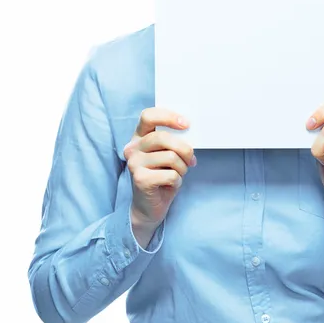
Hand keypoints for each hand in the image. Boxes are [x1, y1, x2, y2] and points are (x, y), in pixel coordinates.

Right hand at [123, 107, 195, 228]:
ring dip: (182, 168)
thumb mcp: (167, 154)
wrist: (149, 207)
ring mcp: (134, 164)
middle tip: (191, 159)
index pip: (148, 116)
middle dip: (184, 149)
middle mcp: (132, 148)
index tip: (186, 124)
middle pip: (163, 137)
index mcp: (139, 137)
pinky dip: (178, 181)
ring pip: (171, 157)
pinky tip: (171, 185)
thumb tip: (190, 133)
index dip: (168, 116)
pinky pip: (171, 175)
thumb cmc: (162, 176)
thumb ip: (173, 142)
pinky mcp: (140, 179)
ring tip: (178, 174)